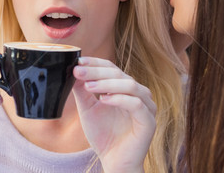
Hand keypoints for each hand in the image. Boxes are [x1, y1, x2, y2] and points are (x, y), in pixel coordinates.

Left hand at [72, 57, 155, 172]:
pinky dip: (119, 99)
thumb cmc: (104, 135)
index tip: (79, 61)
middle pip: (119, 74)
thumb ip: (82, 91)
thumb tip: (74, 71)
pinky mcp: (148, 121)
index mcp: (125, 88)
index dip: (96, 63)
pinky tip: (103, 100)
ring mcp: (146, 106)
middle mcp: (138, 93)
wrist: (114, 161)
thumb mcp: (88, 109)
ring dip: (107, 83)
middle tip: (79, 71)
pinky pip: (136, 104)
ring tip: (89, 86)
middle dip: (97, 72)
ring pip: (129, 85)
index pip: (112, 68)